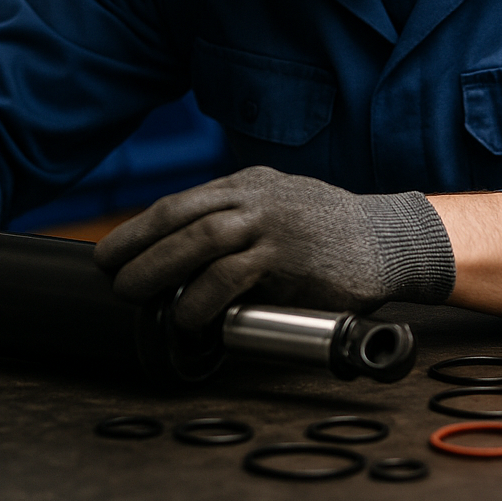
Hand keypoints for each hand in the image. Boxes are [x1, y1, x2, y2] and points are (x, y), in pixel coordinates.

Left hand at [93, 165, 454, 328]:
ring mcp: (271, 224)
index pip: (182, 202)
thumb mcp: (282, 206)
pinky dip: (202, 297)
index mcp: (249, 184)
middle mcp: (255, 197)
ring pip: (199, 239)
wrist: (391, 239)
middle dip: (136, 243)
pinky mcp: (286, 257)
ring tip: (133, 292)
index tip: (115, 250)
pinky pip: (231, 275)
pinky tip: (188, 316)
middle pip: (180, 215)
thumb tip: (189, 258)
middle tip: (110, 270)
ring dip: (157, 267)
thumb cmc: (333, 232)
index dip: (142, 227)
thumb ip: (242, 220)